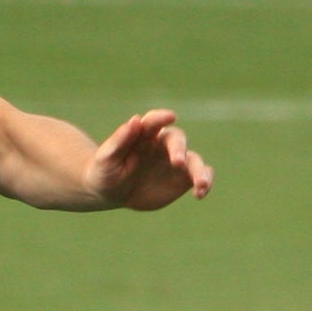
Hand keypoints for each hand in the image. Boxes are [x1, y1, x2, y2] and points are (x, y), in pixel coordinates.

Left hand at [86, 109, 213, 209]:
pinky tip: (200, 193)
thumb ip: (120, 140)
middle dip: (179, 148)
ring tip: (201, 184)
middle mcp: (163, 145)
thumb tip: (135, 120)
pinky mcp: (183, 178)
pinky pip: (201, 176)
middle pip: (177, 140)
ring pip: (194, 160)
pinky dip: (205, 182)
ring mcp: (176, 161)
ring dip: (200, 171)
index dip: (161, 118)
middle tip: (177, 161)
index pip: (154, 121)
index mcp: (143, 134)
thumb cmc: (106, 170)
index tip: (170, 116)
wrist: (112, 192)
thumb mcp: (107, 158)